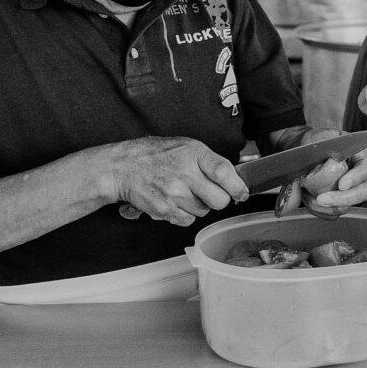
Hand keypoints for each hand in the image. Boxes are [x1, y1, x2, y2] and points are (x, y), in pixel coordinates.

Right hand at [107, 136, 248, 225]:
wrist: (124, 166)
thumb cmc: (156, 155)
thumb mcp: (187, 147)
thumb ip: (210, 162)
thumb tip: (235, 179)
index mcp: (194, 154)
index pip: (224, 172)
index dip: (238, 186)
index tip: (242, 192)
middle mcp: (185, 174)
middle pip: (220, 200)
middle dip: (220, 199)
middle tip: (210, 192)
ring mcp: (174, 194)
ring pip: (204, 212)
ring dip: (200, 206)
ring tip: (185, 192)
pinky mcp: (164, 210)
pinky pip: (187, 220)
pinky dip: (184, 214)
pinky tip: (175, 201)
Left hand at [276, 128, 366, 218]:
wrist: (303, 152)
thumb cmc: (314, 142)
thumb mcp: (317, 138)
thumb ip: (320, 146)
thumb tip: (318, 159)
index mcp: (358, 156)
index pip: (366, 168)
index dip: (356, 177)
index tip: (342, 184)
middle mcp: (358, 175)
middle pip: (362, 192)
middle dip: (342, 199)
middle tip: (322, 199)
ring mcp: (349, 190)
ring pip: (348, 206)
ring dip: (328, 207)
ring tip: (310, 199)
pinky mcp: (338, 201)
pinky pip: (335, 213)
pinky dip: (322, 212)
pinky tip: (309, 202)